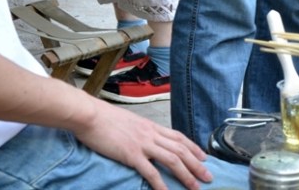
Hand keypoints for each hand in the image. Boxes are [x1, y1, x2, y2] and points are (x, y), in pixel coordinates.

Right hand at [73, 100, 212, 189]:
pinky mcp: (131, 154)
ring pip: (172, 159)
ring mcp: (142, 144)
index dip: (193, 147)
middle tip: (208, 177)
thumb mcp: (129, 121)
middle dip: (196, 164)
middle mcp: (151, 134)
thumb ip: (140, 131)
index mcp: (150, 126)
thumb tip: (144, 139)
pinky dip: (161, 184)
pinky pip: (150, 172)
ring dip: (186, 174)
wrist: (90, 115)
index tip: (204, 157)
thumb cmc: (104, 118)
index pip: (178, 136)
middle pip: (180, 149)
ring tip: (196, 187)